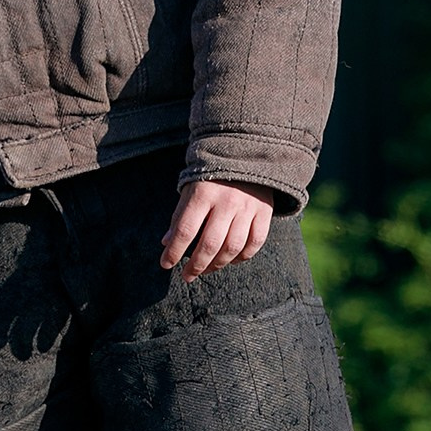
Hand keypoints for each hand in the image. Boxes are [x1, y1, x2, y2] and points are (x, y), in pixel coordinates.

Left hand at [160, 178, 275, 282]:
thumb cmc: (211, 176)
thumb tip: (167, 243)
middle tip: (187, 276)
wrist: (247, 154)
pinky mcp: (264, 211)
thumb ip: (180, 216)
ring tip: (206, 270)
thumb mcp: (190, 189)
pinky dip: (242, 257)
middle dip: (196, 265)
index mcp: (202, 194)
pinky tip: (230, 260)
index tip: (166, 264)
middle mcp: (226, 201)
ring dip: (217, 265)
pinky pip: (255, 242)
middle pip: (210, 244)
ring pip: (232, 247)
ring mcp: (247, 207)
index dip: (174, 251)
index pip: (185, 230)